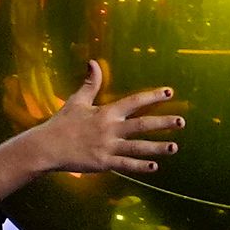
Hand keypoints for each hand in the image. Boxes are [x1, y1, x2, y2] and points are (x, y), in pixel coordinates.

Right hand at [26, 61, 182, 176]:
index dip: (152, 96)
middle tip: (181, 122)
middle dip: (163, 123)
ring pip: (138, 147)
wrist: (48, 146)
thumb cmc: (62, 123)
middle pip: (142, 125)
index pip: (134, 101)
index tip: (169, 92)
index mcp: (106, 112)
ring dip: (157, 147)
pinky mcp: (103, 163)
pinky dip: (140, 166)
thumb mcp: (77, 101)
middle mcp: (110, 128)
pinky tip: (154, 167)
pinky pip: (125, 165)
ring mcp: (108, 147)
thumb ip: (90, 83)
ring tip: (174, 147)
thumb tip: (93, 62)